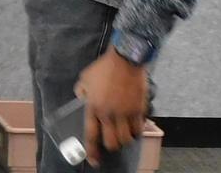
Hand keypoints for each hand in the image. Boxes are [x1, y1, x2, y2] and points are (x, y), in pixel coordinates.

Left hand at [75, 48, 147, 166]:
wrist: (125, 59)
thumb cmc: (103, 68)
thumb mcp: (84, 78)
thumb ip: (81, 92)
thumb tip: (81, 99)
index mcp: (93, 107)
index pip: (91, 136)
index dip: (92, 152)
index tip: (94, 161)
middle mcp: (109, 113)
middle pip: (112, 142)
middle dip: (111, 147)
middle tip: (111, 143)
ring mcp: (125, 112)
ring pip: (127, 139)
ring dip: (125, 140)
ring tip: (123, 135)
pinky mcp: (138, 109)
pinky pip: (139, 128)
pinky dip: (137, 131)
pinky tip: (134, 127)